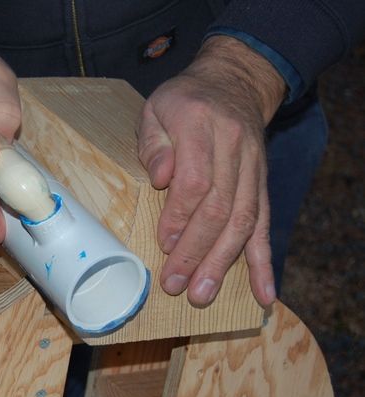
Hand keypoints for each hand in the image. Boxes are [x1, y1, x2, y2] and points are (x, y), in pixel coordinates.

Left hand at [137, 36, 285, 306]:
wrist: (232, 82)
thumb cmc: (183, 100)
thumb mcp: (155, 108)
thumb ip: (153, 142)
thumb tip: (161, 178)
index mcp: (201, 124)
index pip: (195, 180)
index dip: (180, 217)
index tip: (163, 244)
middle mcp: (233, 146)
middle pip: (220, 207)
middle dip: (197, 251)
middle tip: (176, 284)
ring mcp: (253, 166)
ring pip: (243, 220)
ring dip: (223, 262)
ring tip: (204, 293)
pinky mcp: (261, 181)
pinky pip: (265, 223)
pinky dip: (263, 260)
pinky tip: (263, 292)